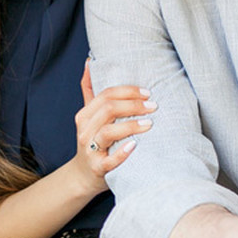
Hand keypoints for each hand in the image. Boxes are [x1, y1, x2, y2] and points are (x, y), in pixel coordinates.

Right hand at [73, 62, 154, 192]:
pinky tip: (135, 145)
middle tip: (153, 106)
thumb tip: (89, 61)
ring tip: (150, 123)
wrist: (83, 176)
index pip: (105, 95)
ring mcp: (90, 150)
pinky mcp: (97, 168)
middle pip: (108, 110)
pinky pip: (109, 161)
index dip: (127, 91)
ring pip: (107, 132)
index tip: (147, 92)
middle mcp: (85, 130)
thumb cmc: (93, 141)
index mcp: (84, 115)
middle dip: (133, 105)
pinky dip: (122, 153)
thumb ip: (90, 90)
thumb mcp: (89, 116)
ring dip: (130, 126)